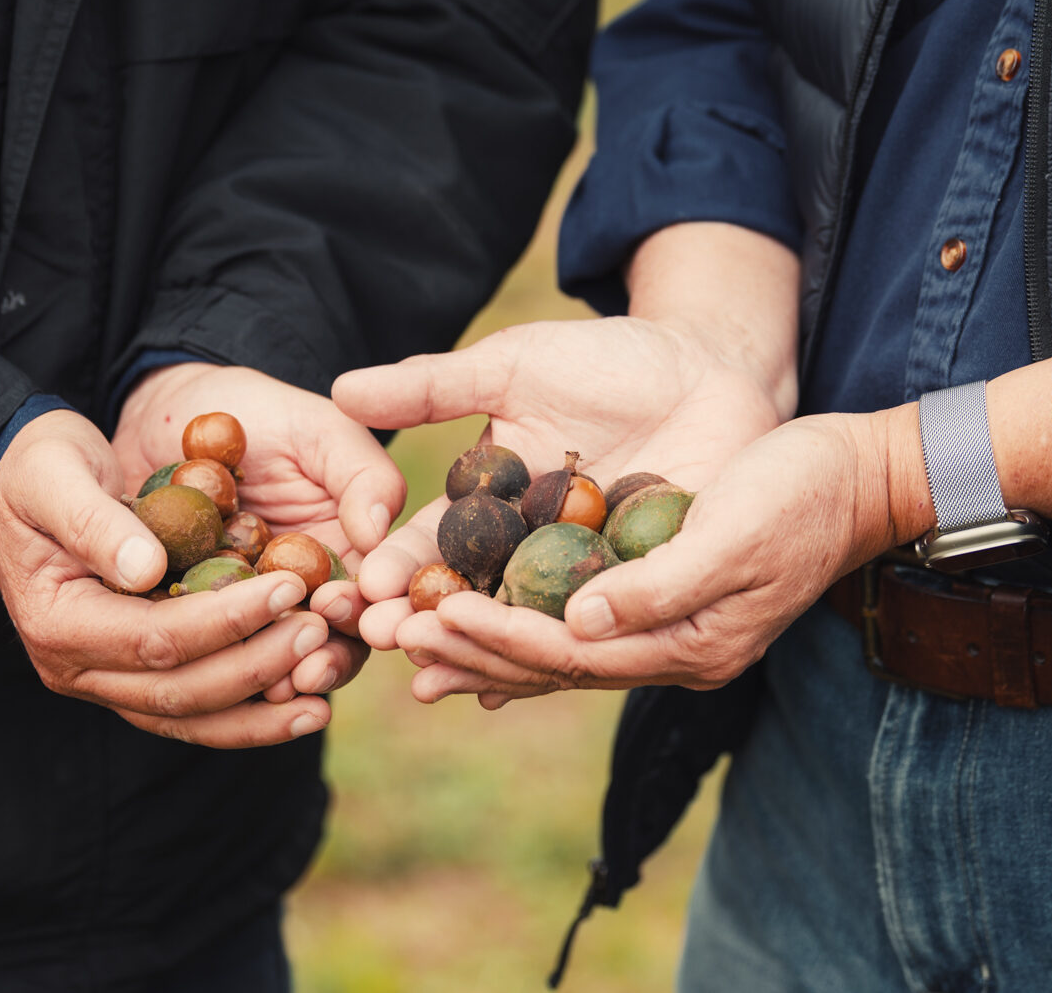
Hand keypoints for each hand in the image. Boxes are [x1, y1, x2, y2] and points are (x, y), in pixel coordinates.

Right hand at [0, 408, 332, 746]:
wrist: (21, 485)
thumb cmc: (38, 470)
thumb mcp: (53, 475)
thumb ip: (94, 520)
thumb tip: (147, 568)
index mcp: (58, 622)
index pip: (153, 637)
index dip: (224, 619)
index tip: (286, 587)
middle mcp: (78, 669)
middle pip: (178, 689)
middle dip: (254, 665)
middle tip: (317, 629)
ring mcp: (107, 683)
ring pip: (191, 716)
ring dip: (260, 711)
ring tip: (323, 696)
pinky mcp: (135, 680)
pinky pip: (196, 711)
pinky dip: (250, 716)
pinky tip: (305, 708)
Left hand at [116, 362, 409, 693]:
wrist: (170, 415)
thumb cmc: (261, 414)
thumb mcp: (319, 430)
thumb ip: (360, 474)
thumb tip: (381, 528)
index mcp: (360, 553)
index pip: (384, 593)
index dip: (377, 608)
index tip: (348, 608)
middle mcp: (320, 593)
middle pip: (342, 641)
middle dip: (332, 659)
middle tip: (311, 668)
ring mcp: (263, 614)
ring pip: (284, 661)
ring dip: (284, 677)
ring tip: (275, 685)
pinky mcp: (206, 623)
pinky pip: (220, 656)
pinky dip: (224, 669)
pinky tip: (216, 672)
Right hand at [332, 222, 801, 663]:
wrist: (708, 368)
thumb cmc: (607, 361)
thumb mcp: (514, 367)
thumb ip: (435, 387)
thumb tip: (343, 389)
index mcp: (488, 510)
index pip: (430, 546)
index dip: (397, 568)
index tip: (363, 588)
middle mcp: (526, 557)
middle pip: (468, 603)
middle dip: (428, 625)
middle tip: (386, 643)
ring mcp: (583, 582)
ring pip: (525, 630)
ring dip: (480, 652)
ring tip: (439, 673)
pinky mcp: (644, 595)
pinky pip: (602, 635)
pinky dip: (562, 658)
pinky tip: (518, 691)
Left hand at [393, 357, 1051, 703]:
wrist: (856, 476)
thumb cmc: (799, 494)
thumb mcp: (735, 535)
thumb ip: (660, 587)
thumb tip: (580, 624)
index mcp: (689, 646)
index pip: (570, 654)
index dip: (494, 638)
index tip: (424, 620)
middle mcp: (671, 654)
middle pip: (551, 664)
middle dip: (470, 651)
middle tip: (388, 637)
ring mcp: (667, 633)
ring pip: (557, 651)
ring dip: (484, 646)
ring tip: (410, 644)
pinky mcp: (660, 601)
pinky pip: (577, 626)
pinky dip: (522, 626)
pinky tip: (476, 622)